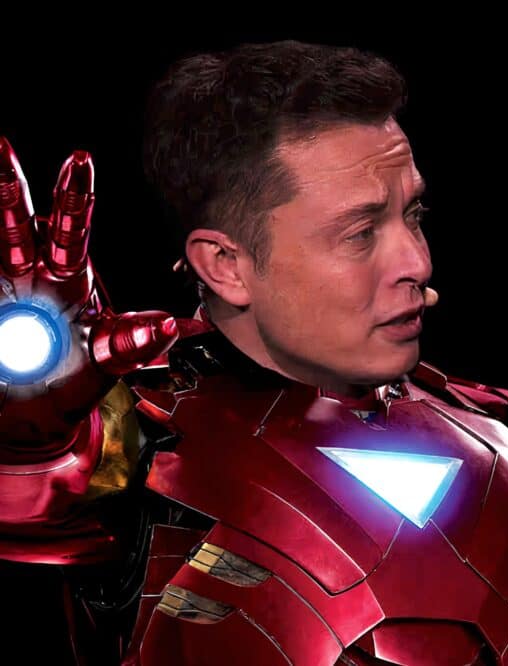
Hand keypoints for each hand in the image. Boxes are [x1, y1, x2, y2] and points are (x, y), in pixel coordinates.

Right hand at [0, 137, 177, 452]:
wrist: (34, 417)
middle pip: (22, 227)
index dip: (75, 196)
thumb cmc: (75, 380)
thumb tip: (168, 326)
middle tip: (1, 145)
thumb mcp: (108, 360)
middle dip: (11, 188)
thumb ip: (132, 341)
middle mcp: (33, 277)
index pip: (73, 232)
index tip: (79, 156)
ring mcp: (5, 289)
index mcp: (70, 280)